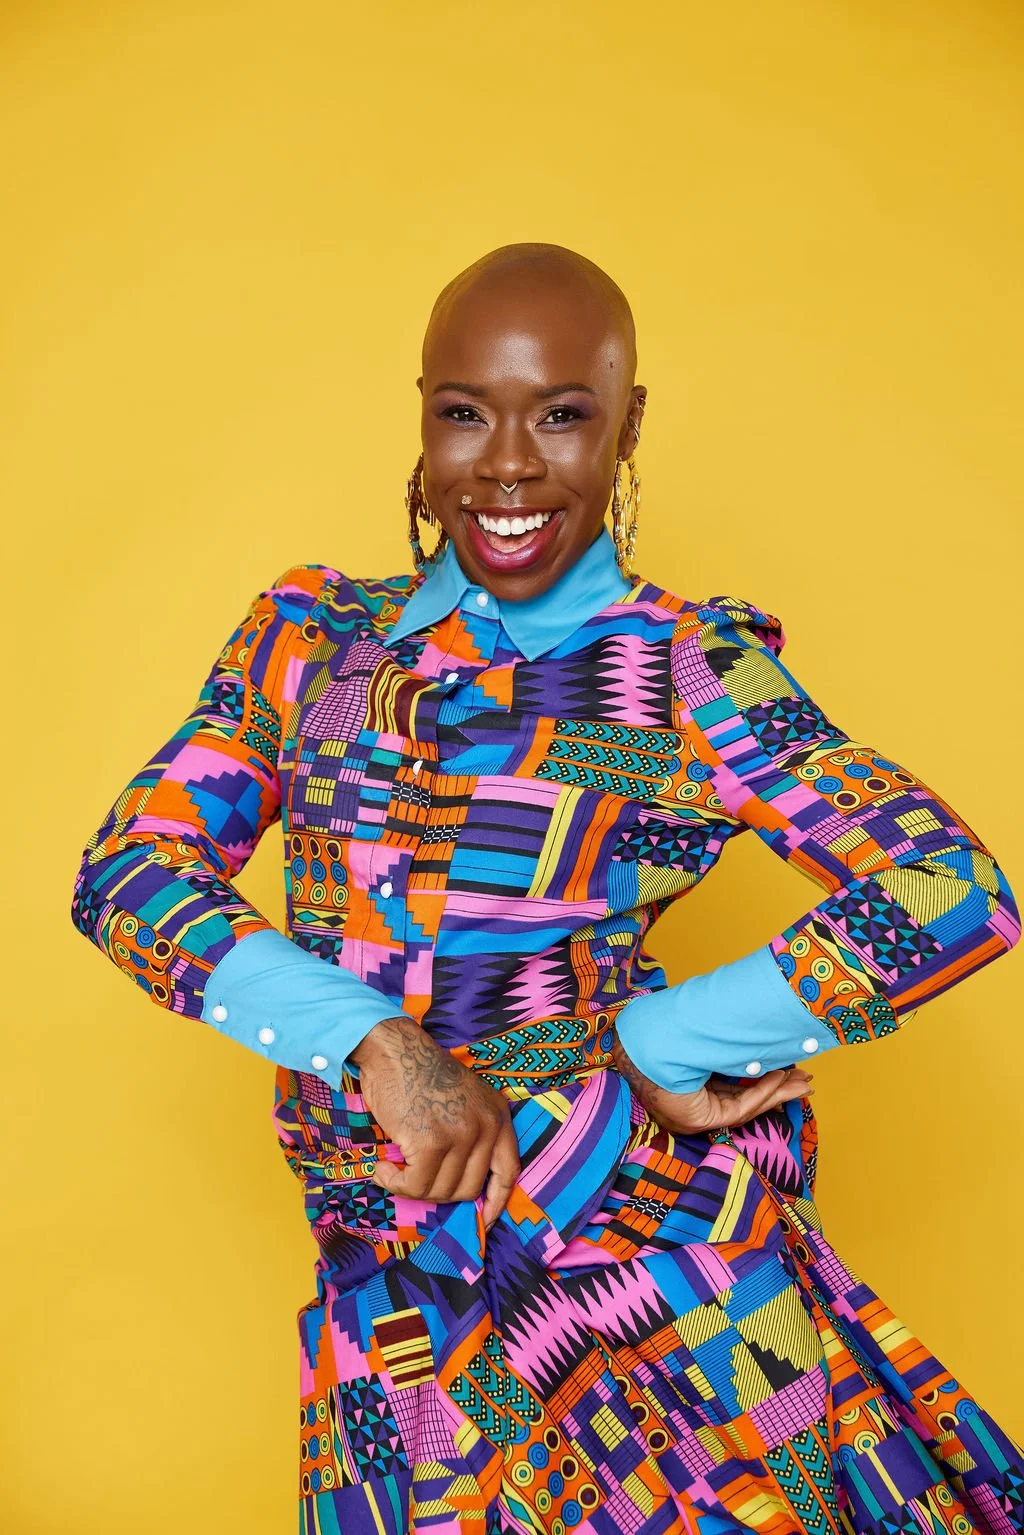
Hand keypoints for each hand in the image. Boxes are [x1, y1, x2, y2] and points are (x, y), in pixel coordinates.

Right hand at [351, 1016, 519, 1228]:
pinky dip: (394, 1183)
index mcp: (498, 1116)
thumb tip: (461, 1186)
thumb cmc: (421, 1074)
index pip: (508, 1172)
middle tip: (413, 1176)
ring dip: (411, 1187)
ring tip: (393, 1168)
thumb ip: (473, 1135)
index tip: (484, 1219)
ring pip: (439, 1191)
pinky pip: (414, 1185)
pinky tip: (382, 1169)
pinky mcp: (431, 1143)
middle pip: (468, 1189)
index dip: (496, 1201)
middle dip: (438, 1192)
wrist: (394, 1051)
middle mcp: (486, 1127)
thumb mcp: (464, 1100)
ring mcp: (460, 1135)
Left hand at [611, 1029, 812, 1134]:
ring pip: (748, 1106)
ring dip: (778, 1093)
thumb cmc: (667, 1032)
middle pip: (745, 1099)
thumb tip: (747, 1032)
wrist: (646, 1039)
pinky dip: (763, 1094)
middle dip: (778, 1091)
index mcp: (690, 1083)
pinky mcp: (700, 1120)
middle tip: (805, 1083)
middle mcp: (693, 1102)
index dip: (761, 1082)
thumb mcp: (704, 1040)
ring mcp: (696, 1114)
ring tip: (803, 1084)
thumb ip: (725, 1046)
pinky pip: (739, 1108)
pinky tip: (781, 1080)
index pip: (732, 1087)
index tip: (786, 1071)